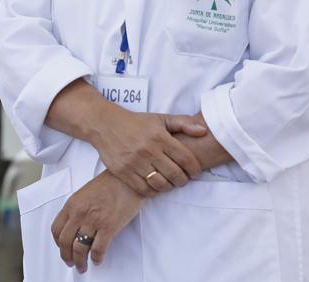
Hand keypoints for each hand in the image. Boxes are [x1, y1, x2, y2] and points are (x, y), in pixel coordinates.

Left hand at [50, 170, 143, 272]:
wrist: (126, 179)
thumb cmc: (108, 184)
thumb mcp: (84, 194)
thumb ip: (77, 209)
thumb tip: (75, 228)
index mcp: (71, 205)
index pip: (56, 229)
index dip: (58, 243)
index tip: (62, 248)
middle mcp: (79, 213)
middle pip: (65, 242)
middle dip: (66, 256)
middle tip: (71, 263)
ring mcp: (93, 221)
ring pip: (79, 248)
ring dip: (80, 261)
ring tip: (82, 266)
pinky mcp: (109, 227)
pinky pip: (98, 249)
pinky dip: (96, 258)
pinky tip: (97, 260)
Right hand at [89, 105, 207, 195]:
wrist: (104, 125)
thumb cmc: (135, 123)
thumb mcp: (160, 118)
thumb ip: (183, 123)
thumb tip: (203, 130)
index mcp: (160, 137)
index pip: (185, 159)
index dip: (194, 169)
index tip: (195, 172)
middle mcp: (148, 150)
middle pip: (175, 174)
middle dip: (183, 180)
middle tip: (183, 180)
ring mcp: (134, 162)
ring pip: (160, 184)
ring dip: (168, 187)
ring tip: (169, 183)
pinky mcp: (123, 171)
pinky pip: (143, 189)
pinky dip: (152, 191)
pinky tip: (154, 186)